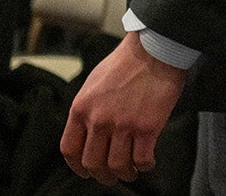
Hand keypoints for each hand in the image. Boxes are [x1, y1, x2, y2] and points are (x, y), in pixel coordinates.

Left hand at [62, 32, 187, 184]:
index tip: (85, 171)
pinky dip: (145, 166)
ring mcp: (123, 125)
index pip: (70, 149)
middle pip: (93, 163)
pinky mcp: (147, 127)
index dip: (77, 167)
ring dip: (125, 174)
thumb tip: (89, 131)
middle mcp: (99, 120)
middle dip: (102, 176)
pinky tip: (148, 163)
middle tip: (110, 177)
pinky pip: (142, 159)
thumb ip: (88, 108)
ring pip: (118, 165)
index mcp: (81, 109)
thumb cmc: (127, 61)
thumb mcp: (94, 83)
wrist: (155, 48)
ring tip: (131, 173)